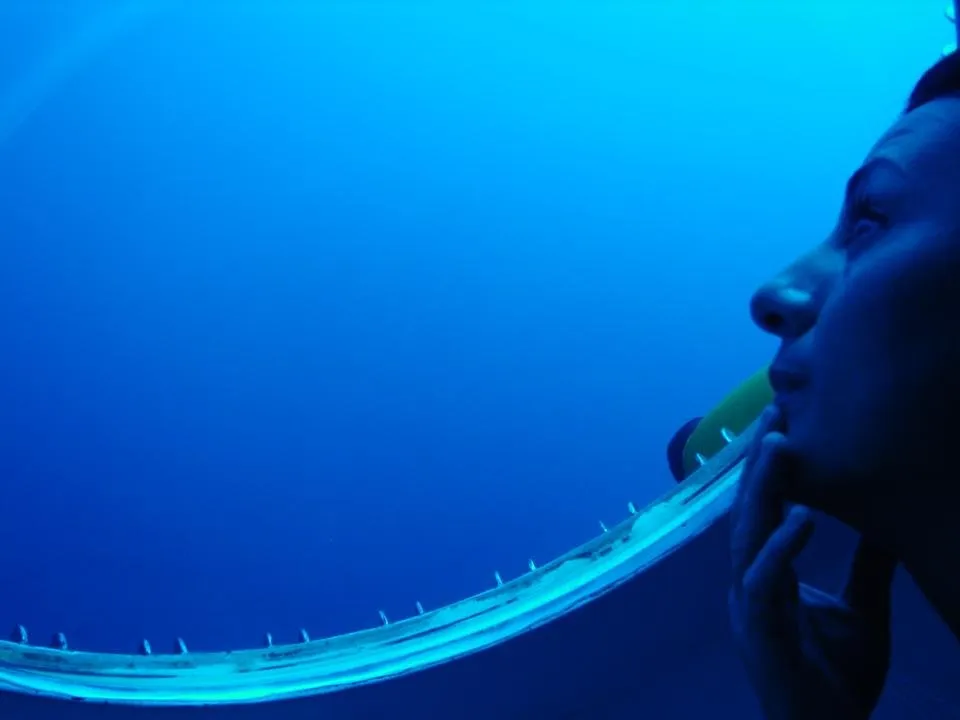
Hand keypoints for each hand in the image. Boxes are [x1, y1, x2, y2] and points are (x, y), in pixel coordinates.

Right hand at [729, 406, 897, 719]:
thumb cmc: (837, 677)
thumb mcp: (863, 611)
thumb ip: (868, 567)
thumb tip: (887, 522)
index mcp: (768, 575)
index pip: (765, 510)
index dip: (770, 468)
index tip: (784, 421)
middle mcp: (751, 582)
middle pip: (750, 510)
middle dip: (760, 461)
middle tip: (775, 411)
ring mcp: (750, 605)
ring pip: (749, 535)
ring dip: (762, 488)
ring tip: (778, 443)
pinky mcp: (760, 631)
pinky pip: (765, 580)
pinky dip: (780, 547)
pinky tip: (801, 517)